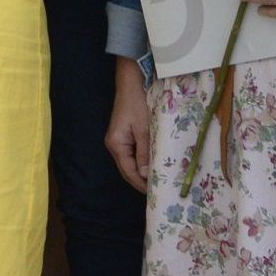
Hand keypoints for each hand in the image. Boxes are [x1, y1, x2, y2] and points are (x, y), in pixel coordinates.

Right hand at [105, 57, 151, 192]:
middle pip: (128, 169)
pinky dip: (143, 160)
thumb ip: (145, 153)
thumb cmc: (137, 104)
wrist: (131, 82)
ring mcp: (119, 140)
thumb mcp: (144, 129)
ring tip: (161, 178)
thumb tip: (146, 176)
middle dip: (143, 180)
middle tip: (161, 189)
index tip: (158, 193)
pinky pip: (133, 153)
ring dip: (144, 171)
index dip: (142, 185)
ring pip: (131, 162)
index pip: (129, 172)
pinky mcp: (125, 135)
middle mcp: (114, 144)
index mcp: (116, 144)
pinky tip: (155, 163)